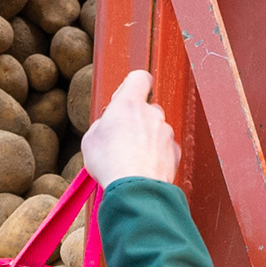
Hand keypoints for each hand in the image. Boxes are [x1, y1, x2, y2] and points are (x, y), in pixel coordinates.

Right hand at [77, 71, 178, 189]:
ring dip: (146, 141)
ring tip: (131, 160)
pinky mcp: (174, 152)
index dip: (133, 84)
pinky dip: (156, 157)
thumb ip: (103, 125)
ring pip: (156, 131)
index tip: (126, 96)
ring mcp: (166, 132)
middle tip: (122, 139)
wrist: (133, 188)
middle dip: (137, 120)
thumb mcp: (91, 138)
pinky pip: (164, 149)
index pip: (139, 78)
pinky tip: (143, 169)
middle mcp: (152, 113)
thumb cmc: (110, 162)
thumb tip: (108, 126)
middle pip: (147, 108)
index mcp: (129, 103)